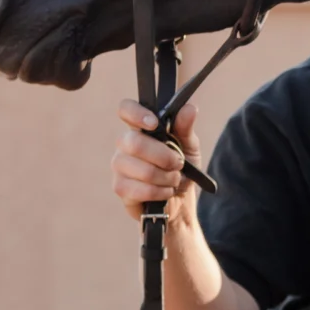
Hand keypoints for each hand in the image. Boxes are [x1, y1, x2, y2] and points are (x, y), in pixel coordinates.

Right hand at [111, 98, 202, 221]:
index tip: (154, 123)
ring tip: (173, 180)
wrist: (180, 201)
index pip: (126, 109)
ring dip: (167, 178)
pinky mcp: (120, 188)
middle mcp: (125, 144)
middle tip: (178, 164)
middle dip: (164, 156)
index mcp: (140, 128)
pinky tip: (165, 192)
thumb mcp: (190, 147)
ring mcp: (119, 166)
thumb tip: (189, 108)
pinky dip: (161, 192)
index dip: (136, 113)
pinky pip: (141, 189)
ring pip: (143, 170)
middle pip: (135, 143)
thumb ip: (186, 128)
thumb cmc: (182, 169)